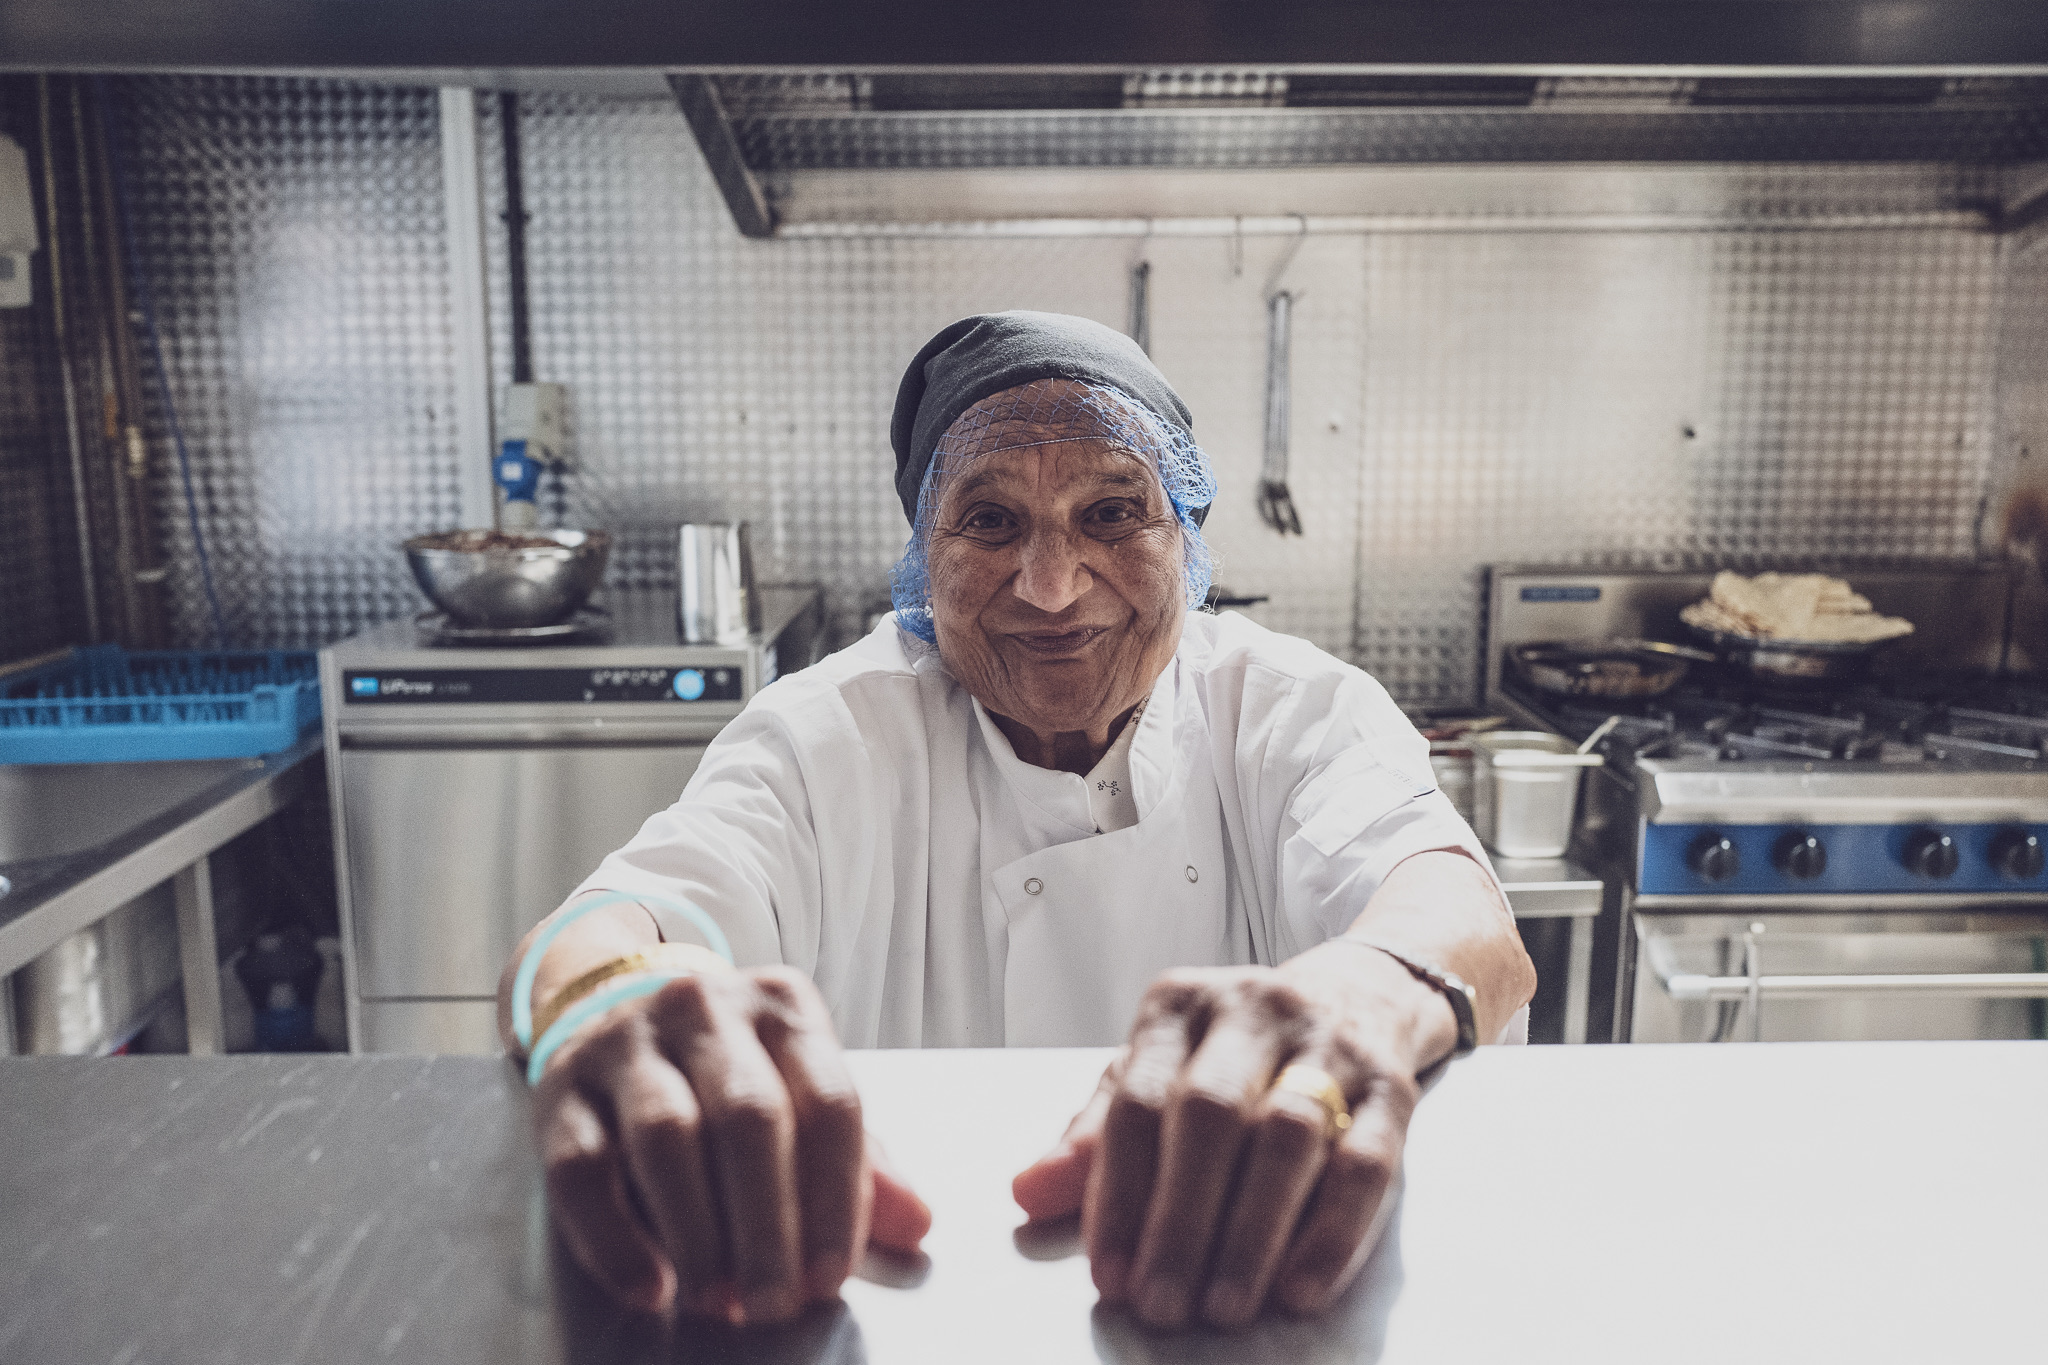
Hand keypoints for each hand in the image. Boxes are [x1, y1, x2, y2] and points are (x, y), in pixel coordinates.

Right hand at [533, 966, 931, 1322]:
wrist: (613, 1011)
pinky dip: (617, 1237)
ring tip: (716, 1297)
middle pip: (749, 1117)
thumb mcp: (798, 1093)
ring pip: (667, 1135)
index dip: (835, 1197)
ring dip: (698, 1231)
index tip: (831, 1275)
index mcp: (784, 1009)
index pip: (829, 1102)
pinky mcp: (562, 1088)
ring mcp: (628, 1042)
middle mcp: (707, 1010)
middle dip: (768, 1223)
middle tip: (773, 1303)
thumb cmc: (726, 1073)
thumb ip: (857, 1161)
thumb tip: (915, 1224)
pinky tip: (650, 1286)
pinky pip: (583, 1167)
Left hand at [1011, 946, 1454, 1327]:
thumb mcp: (1157, 1072)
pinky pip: (1366, 1162)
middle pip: (1210, 1115)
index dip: (1118, 1193)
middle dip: (1181, 1220)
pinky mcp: (1390, 1087)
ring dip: (1252, 1232)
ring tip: (1224, 1306)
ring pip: (1287, 1136)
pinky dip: (1331, 1232)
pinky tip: (1299, 1286)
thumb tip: (1026, 1193)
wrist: (1359, 996)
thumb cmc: (1234, 1054)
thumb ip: (1095, 1136)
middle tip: (1163, 1303)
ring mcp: (1326, 1042)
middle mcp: (1251, 1010)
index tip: (1110, 1275)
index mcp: (1178, 1005)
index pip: (1137, 1099)